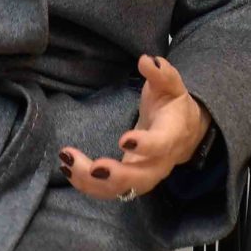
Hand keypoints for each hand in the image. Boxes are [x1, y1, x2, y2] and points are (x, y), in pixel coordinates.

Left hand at [57, 54, 211, 200]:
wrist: (184, 133)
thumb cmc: (173, 105)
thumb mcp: (172, 85)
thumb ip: (161, 73)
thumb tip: (146, 59)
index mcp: (172, 136)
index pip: (162, 145)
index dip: (145, 145)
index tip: (124, 138)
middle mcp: (160, 163)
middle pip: (141, 179)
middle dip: (116, 176)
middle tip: (93, 168)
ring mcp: (144, 176)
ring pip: (121, 190)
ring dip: (92, 183)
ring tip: (67, 162)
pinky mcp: (129, 182)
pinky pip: (109, 190)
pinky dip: (86, 184)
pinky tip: (66, 168)